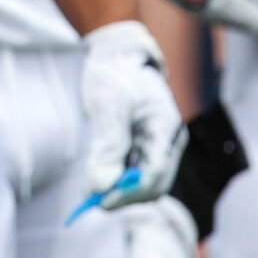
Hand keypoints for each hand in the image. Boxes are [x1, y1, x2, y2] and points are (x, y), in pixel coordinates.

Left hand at [79, 20, 186, 207]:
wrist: (117, 57)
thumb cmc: (114, 74)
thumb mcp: (108, 104)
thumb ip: (107, 145)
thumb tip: (101, 186)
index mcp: (166, 127)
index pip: (155, 174)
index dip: (129, 193)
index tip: (100, 200)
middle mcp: (168, 141)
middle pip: (153, 185)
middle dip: (124, 196)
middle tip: (91, 200)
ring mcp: (159, 146)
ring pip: (143, 184)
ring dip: (118, 191)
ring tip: (89, 191)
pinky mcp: (145, 148)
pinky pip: (134, 174)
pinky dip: (115, 181)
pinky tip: (95, 181)